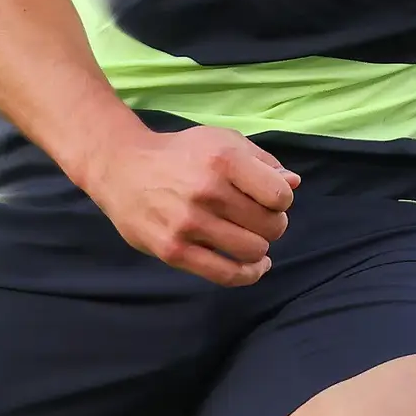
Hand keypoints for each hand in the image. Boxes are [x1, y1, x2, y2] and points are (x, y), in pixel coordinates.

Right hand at [83, 120, 296, 286]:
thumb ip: (262, 161)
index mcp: (223, 159)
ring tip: (250, 237)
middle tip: (258, 219)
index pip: (279, 195)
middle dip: (273, 224)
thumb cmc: (180, 153)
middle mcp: (207, 191)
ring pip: (253, 251)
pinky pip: (226, 274)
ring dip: (259, 248)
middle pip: (270, 226)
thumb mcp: (222, 141)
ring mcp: (189, 223)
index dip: (281, 200)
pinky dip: (249, 274)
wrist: (122, 167)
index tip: (269, 199)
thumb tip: (293, 184)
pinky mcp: (174, 250)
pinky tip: (254, 266)